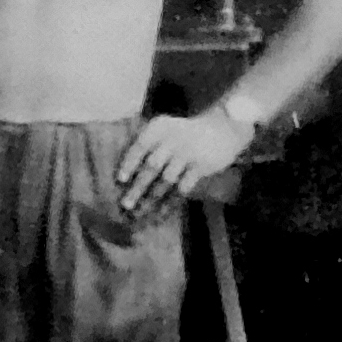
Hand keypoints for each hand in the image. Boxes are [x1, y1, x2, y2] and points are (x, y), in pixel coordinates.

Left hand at [115, 109, 252, 214]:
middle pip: (151, 166)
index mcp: (159, 128)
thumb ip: (148, 146)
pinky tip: (161, 213)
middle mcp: (172, 139)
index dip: (129, 163)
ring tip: (140, 213)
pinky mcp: (201, 167)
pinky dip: (170, 202)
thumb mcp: (166, 129)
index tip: (120, 180)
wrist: (222, 128)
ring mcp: (188, 154)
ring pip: (166, 180)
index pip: (140, 146)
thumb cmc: (184, 133)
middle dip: (137, 187)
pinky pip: (182, 188)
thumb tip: (124, 175)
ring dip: (152, 198)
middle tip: (125, 205)